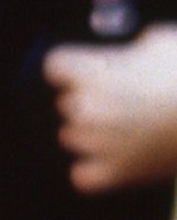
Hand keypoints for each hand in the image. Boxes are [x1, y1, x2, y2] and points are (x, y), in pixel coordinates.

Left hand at [50, 30, 176, 190]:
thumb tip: (128, 56)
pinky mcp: (117, 174)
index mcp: (94, 73)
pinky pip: (84, 176)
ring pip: (73, 138)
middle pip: (68, 103)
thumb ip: (133, 50)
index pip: (56, 66)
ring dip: (94, 135)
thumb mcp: (163, 43)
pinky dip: (99, 171)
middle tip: (131, 103)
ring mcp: (99, 143)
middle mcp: (87, 109)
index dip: (75, 69)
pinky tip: (123, 159)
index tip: (93, 72)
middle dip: (92, 101)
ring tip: (135, 129)